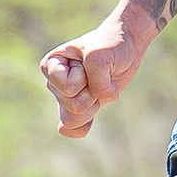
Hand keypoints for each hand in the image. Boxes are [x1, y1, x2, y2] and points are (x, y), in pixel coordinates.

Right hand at [40, 15, 145, 138]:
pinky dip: (84, 126)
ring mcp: (64, 96)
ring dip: (94, 105)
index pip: (69, 88)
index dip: (85, 79)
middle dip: (93, 93)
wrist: (125, 48)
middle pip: (72, 106)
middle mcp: (53, 82)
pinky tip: (93, 109)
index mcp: (50, 65)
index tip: (88, 63)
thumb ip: (97, 81)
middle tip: (98, 75)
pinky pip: (72, 130)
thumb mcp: (101, 55)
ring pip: (74, 119)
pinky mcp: (77, 107)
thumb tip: (98, 103)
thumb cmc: (110, 46)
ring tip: (99, 86)